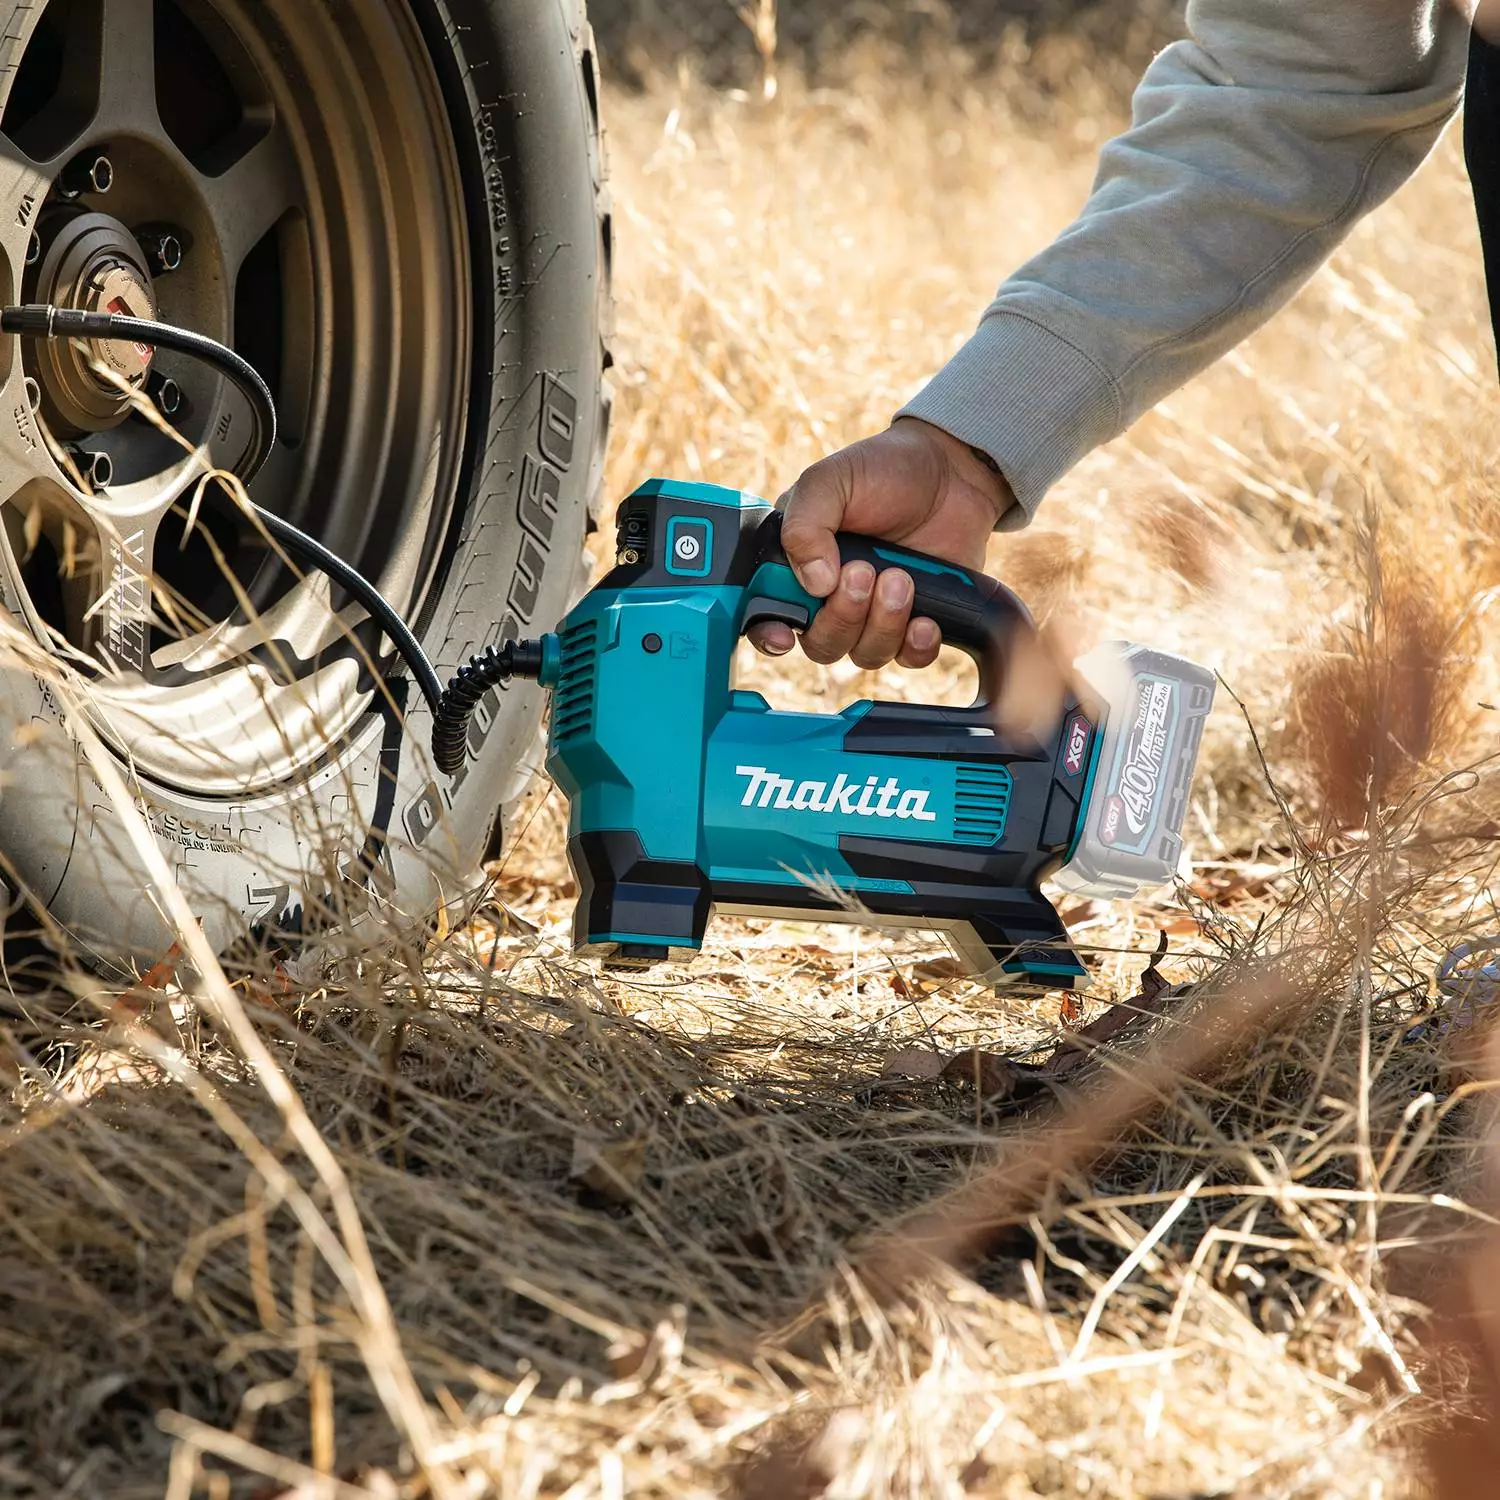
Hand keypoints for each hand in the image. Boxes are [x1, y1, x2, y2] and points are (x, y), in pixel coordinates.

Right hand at [751, 417, 1013, 669]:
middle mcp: (830, 598)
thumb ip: (805, 522)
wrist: (952, 471)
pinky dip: (916, 646)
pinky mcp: (915, 622)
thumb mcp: (832, 480)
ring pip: (864, 654)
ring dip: (883, 623)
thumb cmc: (883, 469)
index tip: (784, 633)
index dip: (769, 633)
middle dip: (842, 617)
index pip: (767, 615)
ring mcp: (873, 615)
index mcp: (797, 565)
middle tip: (862, 573)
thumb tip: (814, 583)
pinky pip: (909, 659)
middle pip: (820, 644)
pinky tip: (925, 618)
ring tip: (901, 578)